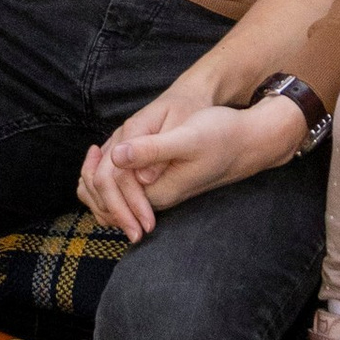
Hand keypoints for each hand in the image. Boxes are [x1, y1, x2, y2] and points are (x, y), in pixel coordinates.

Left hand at [77, 96, 306, 243]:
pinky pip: (129, 190)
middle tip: (91, 150)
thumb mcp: (186, 138)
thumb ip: (152, 149)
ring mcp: (162, 194)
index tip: (94, 149)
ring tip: (96, 152)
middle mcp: (159, 199)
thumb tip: (117, 155)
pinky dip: (115, 177)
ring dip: (102, 179)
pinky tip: (115, 155)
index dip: (94, 175)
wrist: (248, 141)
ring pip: (118, 199)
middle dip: (93, 180)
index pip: (111, 197)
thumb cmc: (220, 135)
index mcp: (159, 192)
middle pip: (111, 204)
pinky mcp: (165, 185)